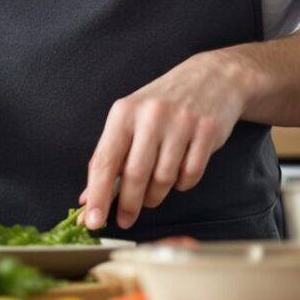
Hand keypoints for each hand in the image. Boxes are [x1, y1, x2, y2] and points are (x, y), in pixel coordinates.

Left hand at [81, 49, 249, 230]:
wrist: (211, 77)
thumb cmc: (164, 103)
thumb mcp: (131, 119)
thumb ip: (110, 156)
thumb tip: (88, 197)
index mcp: (124, 113)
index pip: (105, 161)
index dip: (97, 195)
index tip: (92, 221)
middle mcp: (151, 116)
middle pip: (135, 175)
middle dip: (129, 205)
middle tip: (126, 219)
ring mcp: (181, 123)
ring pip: (163, 178)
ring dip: (156, 195)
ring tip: (154, 193)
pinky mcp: (207, 131)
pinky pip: (190, 175)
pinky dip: (183, 183)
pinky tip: (179, 174)